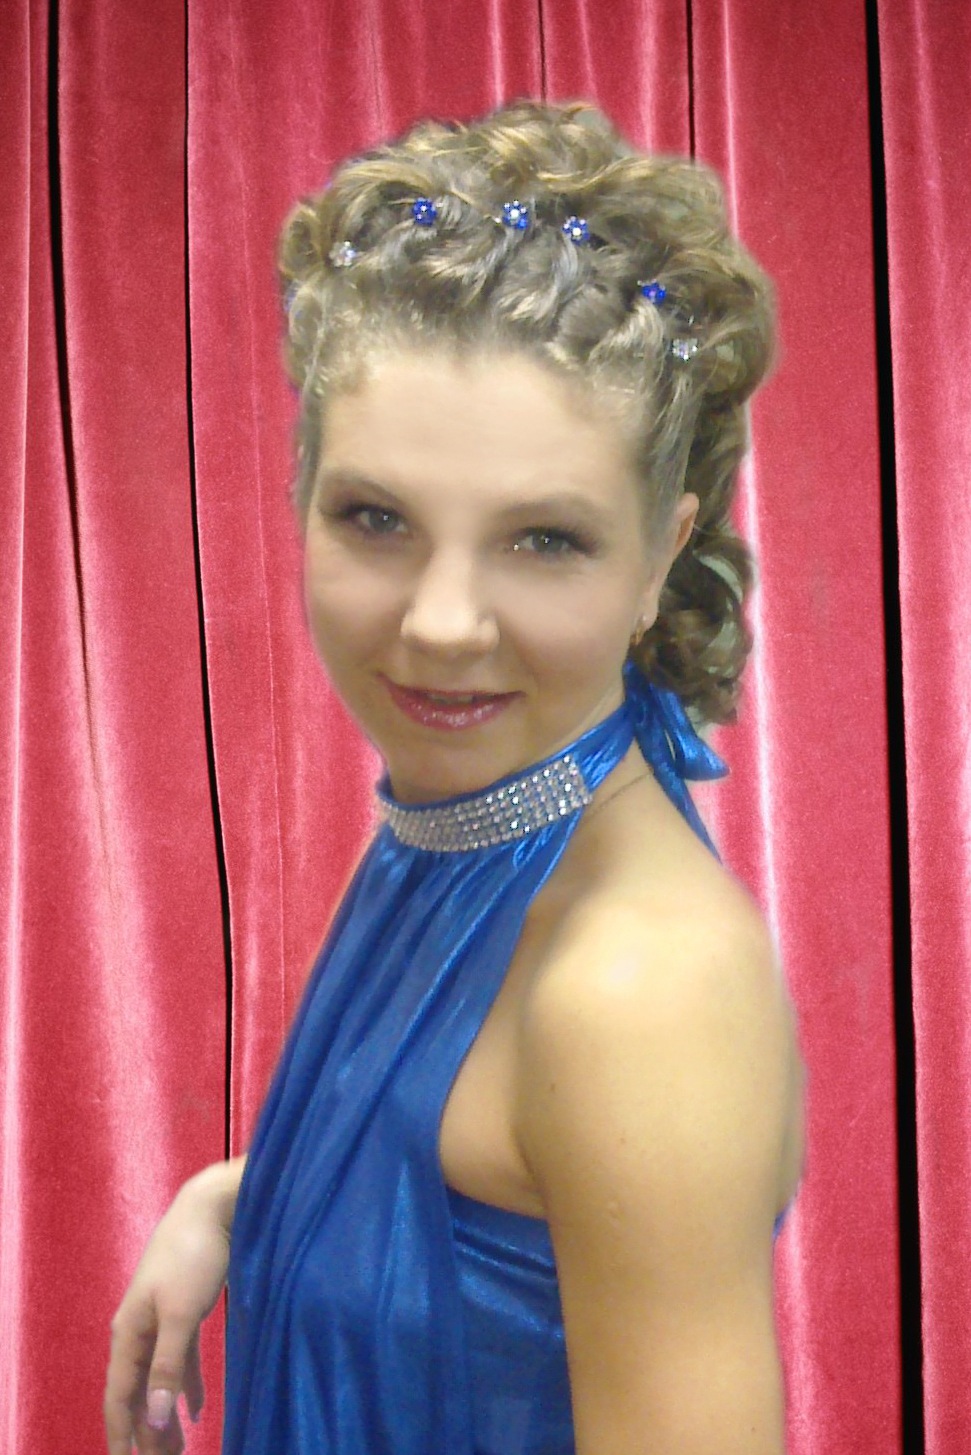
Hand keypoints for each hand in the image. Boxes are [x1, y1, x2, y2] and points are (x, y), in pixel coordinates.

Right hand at [104, 1157, 244, 1454]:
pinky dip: (186, 1387)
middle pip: (138, 1393)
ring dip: (166, 1416)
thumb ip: (167, 1365)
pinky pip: (181, 1361)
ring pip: (159, 1380)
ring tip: (177, 1451)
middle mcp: (139, 1329)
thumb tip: (151, 1417)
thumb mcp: (181, 1313)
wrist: (214, 1206)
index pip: (119, 1397)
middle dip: (146, 1433)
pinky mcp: (185, 1311)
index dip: (122, 1436)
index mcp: (129, 1332)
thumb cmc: (195, 1254)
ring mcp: (161, 1320)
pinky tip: (197, 1411)